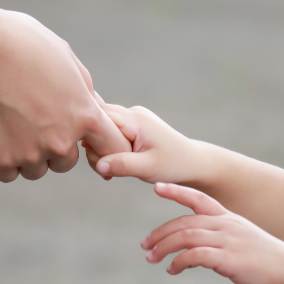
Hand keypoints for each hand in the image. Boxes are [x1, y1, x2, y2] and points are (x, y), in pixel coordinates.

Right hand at [0, 9, 131, 181]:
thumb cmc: (19, 42)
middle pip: (66, 162)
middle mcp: (62, 141)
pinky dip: (0, 158)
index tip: (85, 142)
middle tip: (28, 117)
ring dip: (25, 154)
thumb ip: (84, 88)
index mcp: (84, 115)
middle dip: (52, 146)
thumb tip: (97, 107)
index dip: (101, 147)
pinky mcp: (1, 161)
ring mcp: (31, 154)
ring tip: (7, 119)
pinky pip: (8, 173)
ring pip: (35, 169)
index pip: (112, 147)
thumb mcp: (63, 57)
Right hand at [83, 102, 203, 183]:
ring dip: (101, 149)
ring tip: (110, 170)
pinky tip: (115, 165)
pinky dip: (109, 149)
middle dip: (94, 146)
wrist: (192, 162)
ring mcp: (133, 118)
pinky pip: (111, 133)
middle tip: (104, 170)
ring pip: (103, 128)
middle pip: (98, 121)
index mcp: (136, 119)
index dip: (92, 136)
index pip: (99, 116)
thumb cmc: (173, 165)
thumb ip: (122, 165)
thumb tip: (98, 164)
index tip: (99, 160)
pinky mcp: (133, 126)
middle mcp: (133, 113)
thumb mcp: (147, 168)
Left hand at [142, 183, 283, 283]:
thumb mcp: (242, 240)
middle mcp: (226, 225)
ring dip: (164, 247)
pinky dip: (179, 262)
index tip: (157, 187)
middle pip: (184, 223)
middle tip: (145, 246)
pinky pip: (195, 256)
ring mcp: (227, 241)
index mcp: (229, 218)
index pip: (199, 198)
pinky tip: (173, 270)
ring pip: (185, 237)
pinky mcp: (228, 259)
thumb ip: (220, 240)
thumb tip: (197, 252)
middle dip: (160, 233)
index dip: (177, 191)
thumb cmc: (265, 258)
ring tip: (152, 258)